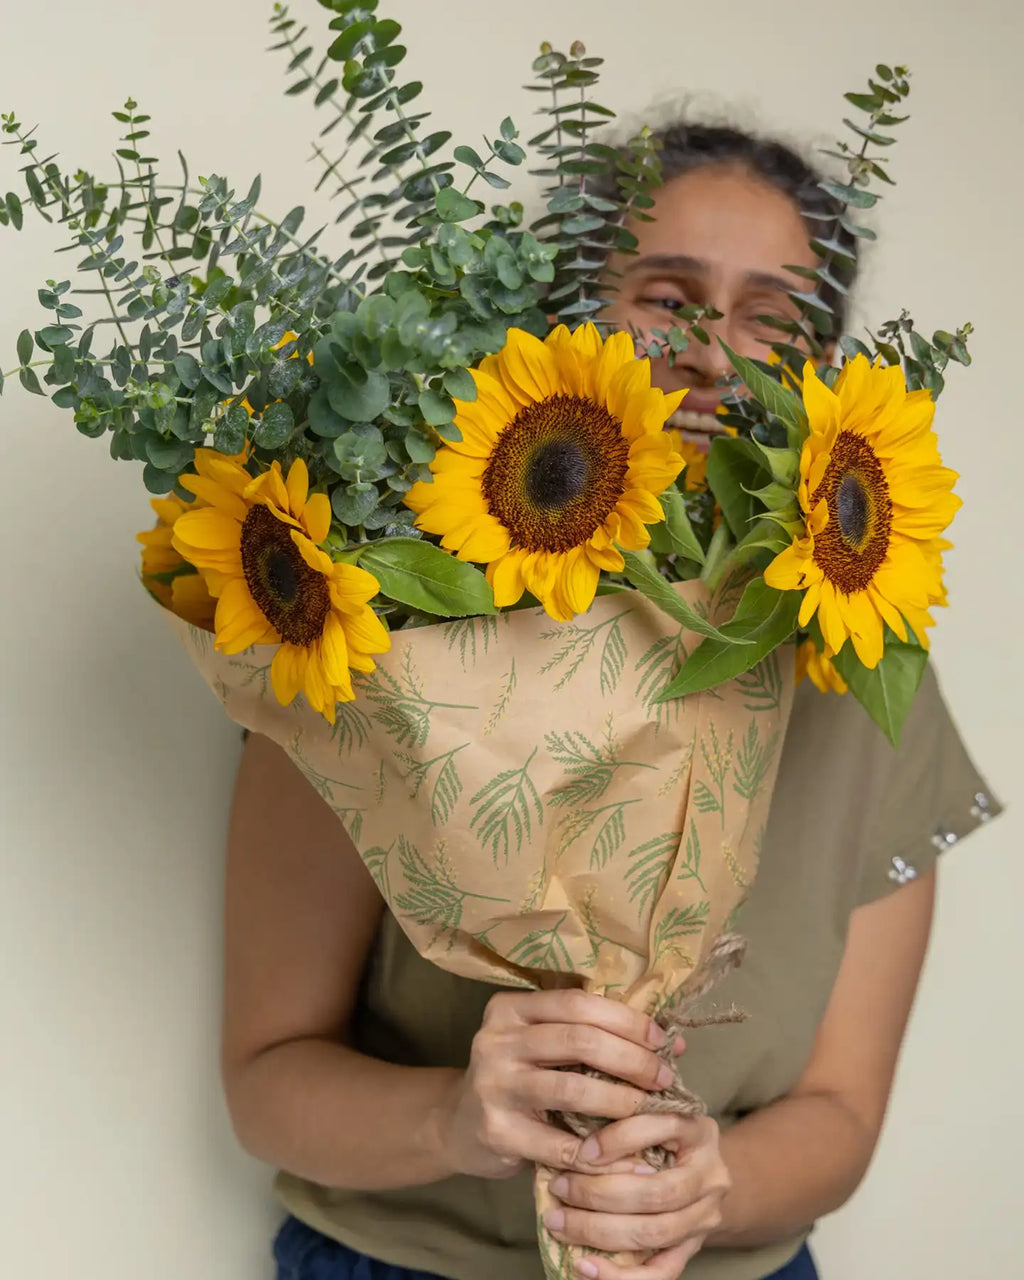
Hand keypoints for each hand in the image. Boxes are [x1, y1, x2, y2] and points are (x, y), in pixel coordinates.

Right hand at [437, 989, 680, 1180]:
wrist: (459, 1126)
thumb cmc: (518, 1078)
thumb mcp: (543, 1046)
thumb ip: (594, 1037)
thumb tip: (672, 1041)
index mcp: (510, 1009)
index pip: (577, 1003)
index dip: (626, 1020)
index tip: (662, 1040)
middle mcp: (496, 1040)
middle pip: (579, 1040)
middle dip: (631, 1059)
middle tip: (664, 1078)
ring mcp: (494, 1086)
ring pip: (572, 1088)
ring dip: (621, 1101)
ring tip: (649, 1110)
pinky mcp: (496, 1131)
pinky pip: (559, 1144)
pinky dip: (598, 1152)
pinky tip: (624, 1156)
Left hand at [542, 1113, 730, 1277]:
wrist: (698, 1169)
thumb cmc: (661, 1133)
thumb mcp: (651, 1112)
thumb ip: (622, 1116)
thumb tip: (568, 1129)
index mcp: (699, 1130)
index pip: (660, 1129)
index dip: (618, 1140)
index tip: (581, 1151)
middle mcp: (711, 1175)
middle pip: (655, 1192)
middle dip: (598, 1193)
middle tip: (559, 1187)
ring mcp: (705, 1217)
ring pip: (653, 1233)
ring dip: (598, 1231)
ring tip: (559, 1223)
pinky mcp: (693, 1249)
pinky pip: (660, 1273)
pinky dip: (619, 1275)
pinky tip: (584, 1266)